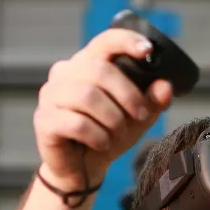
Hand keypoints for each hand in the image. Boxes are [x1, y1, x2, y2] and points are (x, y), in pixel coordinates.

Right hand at [34, 29, 173, 190]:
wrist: (83, 168)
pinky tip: (102, 143)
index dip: (126, 41)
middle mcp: (64, 73)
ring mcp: (50, 95)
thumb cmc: (108, 134)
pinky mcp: (44, 120)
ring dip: (112, 118)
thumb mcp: (138, 118)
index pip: (105, 41)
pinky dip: (97, 136)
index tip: (147, 50)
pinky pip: (76, 123)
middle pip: (99, 70)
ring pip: (87, 96)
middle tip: (141, 114)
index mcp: (87, 64)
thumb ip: (153, 101)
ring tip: (118, 132)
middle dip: (128, 94)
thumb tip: (165, 86)